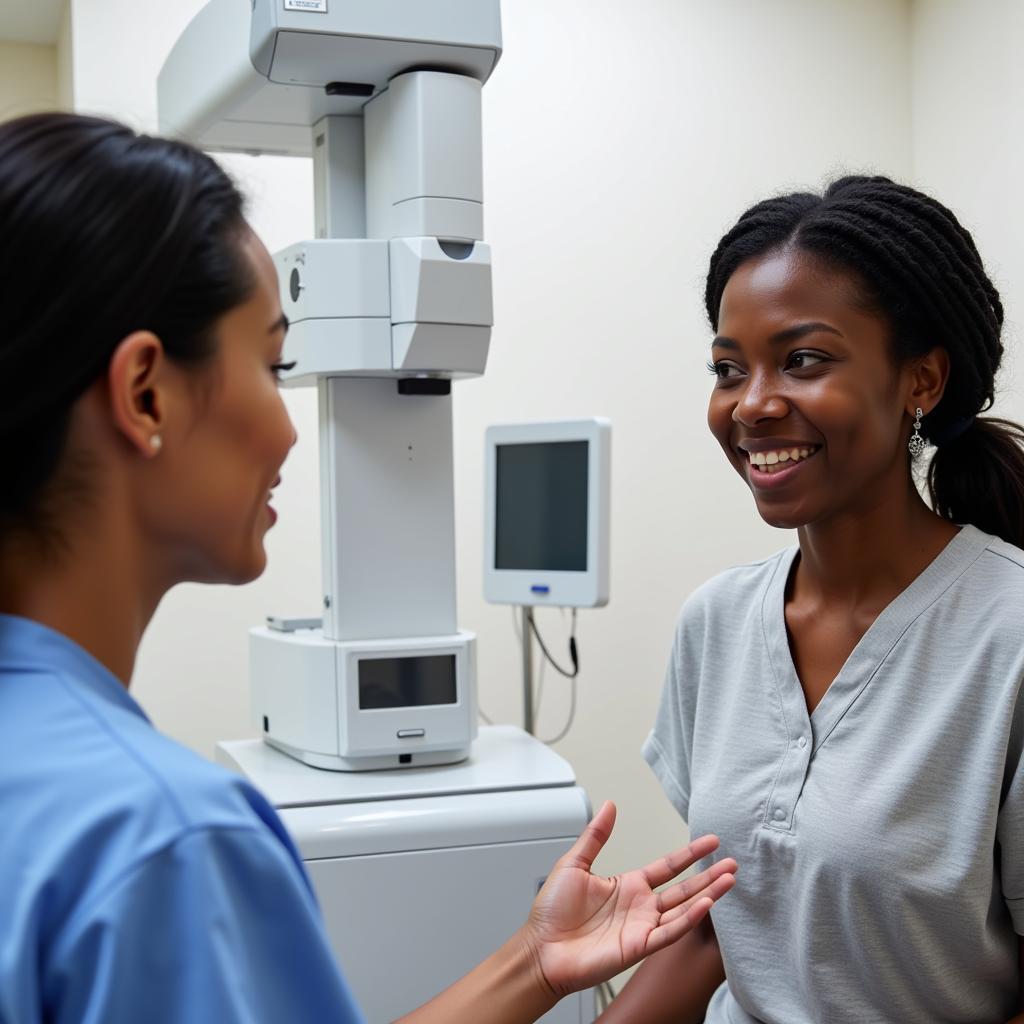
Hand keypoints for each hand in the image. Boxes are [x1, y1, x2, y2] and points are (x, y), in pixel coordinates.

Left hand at [522, 801, 735, 998]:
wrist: (541, 948)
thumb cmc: (552, 912)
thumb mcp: (575, 863)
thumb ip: (596, 835)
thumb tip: (610, 806)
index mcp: (628, 885)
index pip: (668, 867)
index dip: (689, 854)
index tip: (710, 841)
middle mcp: (641, 906)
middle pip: (684, 888)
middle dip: (709, 876)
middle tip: (733, 863)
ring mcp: (642, 927)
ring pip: (684, 909)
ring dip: (708, 895)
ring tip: (729, 880)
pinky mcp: (639, 946)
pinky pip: (670, 931)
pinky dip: (689, 919)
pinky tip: (705, 904)